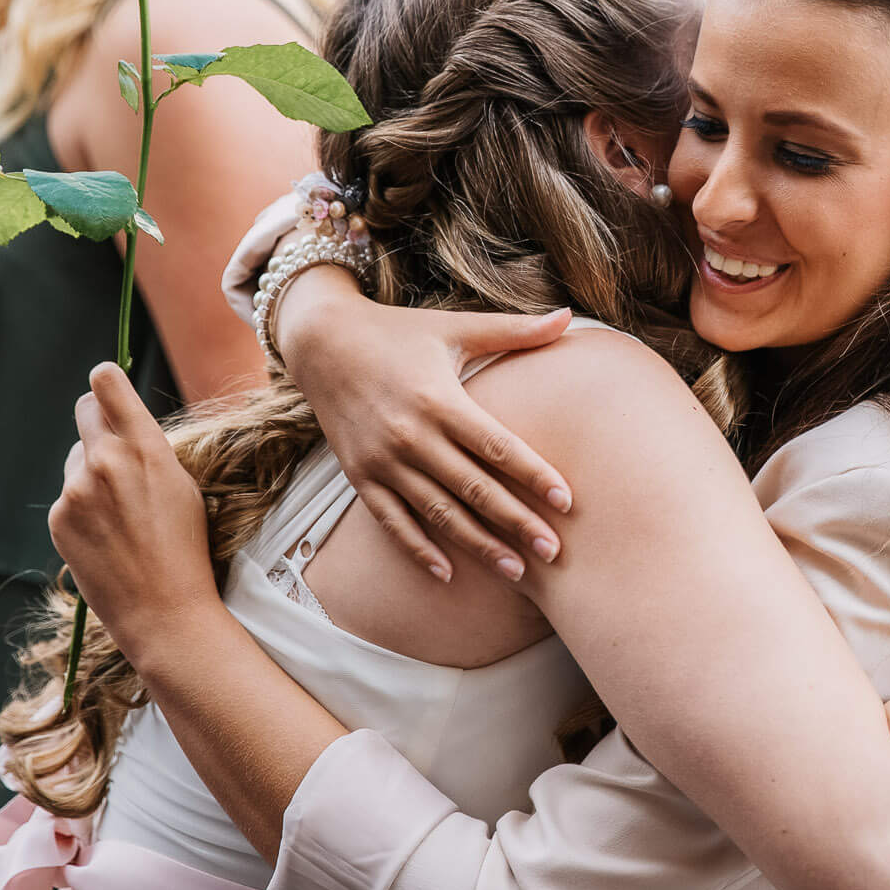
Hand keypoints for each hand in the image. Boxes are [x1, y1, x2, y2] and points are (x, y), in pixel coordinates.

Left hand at [49, 363, 218, 655]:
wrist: (164, 610)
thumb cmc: (185, 548)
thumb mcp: (181, 485)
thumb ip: (148, 448)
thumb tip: (120, 423)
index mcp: (145, 447)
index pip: (107, 383)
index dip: (106, 381)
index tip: (108, 385)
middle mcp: (105, 461)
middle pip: (85, 410)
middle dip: (98, 420)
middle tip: (115, 448)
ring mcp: (76, 490)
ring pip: (77, 458)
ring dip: (92, 472)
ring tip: (121, 514)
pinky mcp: (58, 517)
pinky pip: (68, 495)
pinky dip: (83, 507)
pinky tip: (107, 536)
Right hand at [277, 268, 573, 582]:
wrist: (320, 341)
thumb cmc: (398, 333)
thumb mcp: (455, 326)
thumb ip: (514, 330)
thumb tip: (569, 316)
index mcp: (440, 400)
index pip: (497, 447)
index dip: (534, 475)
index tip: (567, 502)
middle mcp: (411, 436)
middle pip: (474, 488)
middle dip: (516, 523)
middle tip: (554, 553)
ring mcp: (383, 461)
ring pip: (438, 512)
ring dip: (477, 545)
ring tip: (515, 572)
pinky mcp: (360, 477)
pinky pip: (392, 521)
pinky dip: (419, 549)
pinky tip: (448, 574)